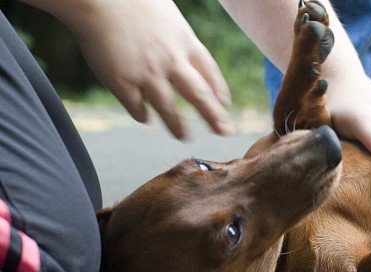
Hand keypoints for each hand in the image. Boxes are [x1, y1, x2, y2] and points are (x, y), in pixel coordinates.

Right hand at [62, 0, 233, 138]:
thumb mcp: (167, 14)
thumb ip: (177, 37)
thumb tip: (185, 56)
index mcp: (184, 40)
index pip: (208, 70)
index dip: (217, 88)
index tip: (224, 103)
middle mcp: (171, 61)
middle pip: (198, 95)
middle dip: (213, 116)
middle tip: (224, 131)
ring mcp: (148, 74)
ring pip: (169, 108)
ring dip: (177, 126)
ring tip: (183, 136)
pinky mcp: (123, 83)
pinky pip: (137, 108)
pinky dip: (143, 115)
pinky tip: (146, 118)